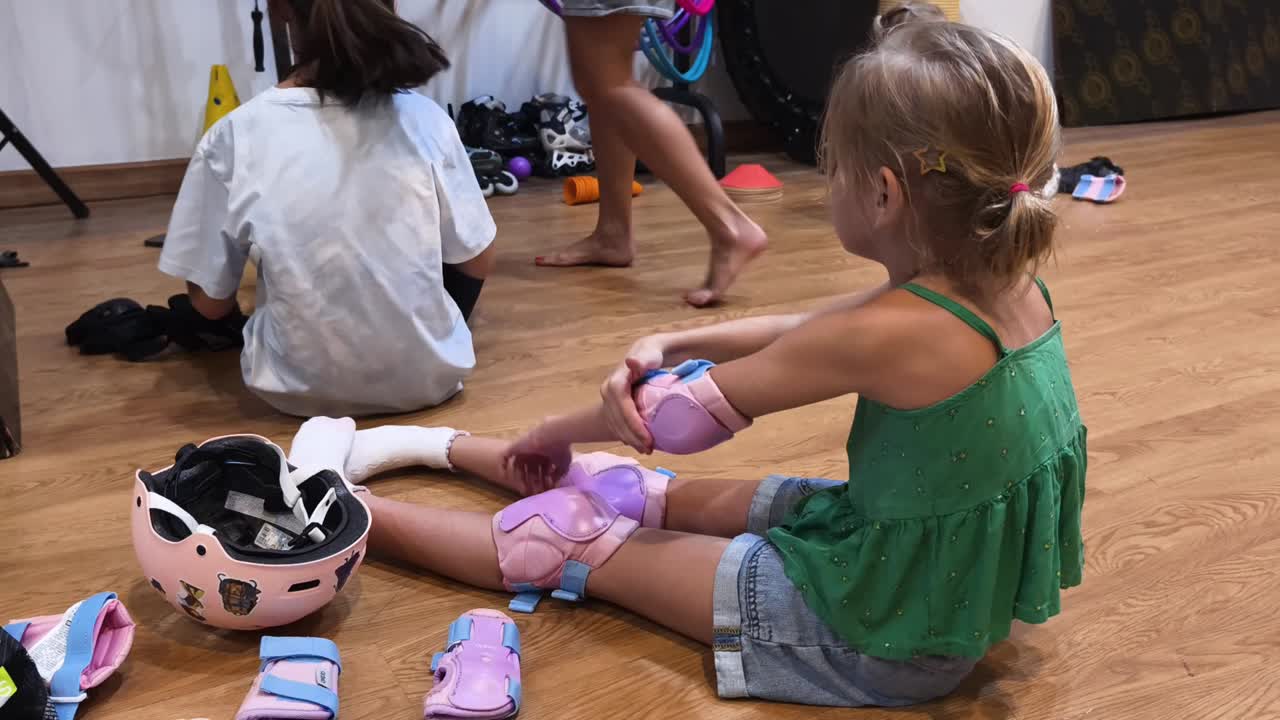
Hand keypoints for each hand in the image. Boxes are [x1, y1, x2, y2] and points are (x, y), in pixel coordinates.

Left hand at [503, 420, 572, 494]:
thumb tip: (553, 482)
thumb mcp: (564, 463)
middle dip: (532, 483)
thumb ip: (559, 473)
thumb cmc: (560, 449)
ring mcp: (523, 450)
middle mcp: (533, 454)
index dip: (541, 482)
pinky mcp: (514, 447)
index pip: (540, 472)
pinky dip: (503, 467)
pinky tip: (506, 477)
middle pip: (530, 472)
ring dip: (521, 479)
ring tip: (524, 489)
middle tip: (533, 493)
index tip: (542, 492)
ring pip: (519, 468)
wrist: (552, 436)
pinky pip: (505, 458)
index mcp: (544, 456)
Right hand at [600, 336, 664, 452]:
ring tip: (647, 450)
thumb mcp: (649, 356)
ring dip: (630, 440)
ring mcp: (608, 401)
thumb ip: (641, 360)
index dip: (634, 425)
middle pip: (618, 421)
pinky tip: (639, 444)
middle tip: (650, 449)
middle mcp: (607, 392)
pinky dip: (627, 436)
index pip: (623, 409)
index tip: (648, 439)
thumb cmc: (650, 355)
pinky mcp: (612, 407)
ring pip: (616, 426)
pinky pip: (617, 425)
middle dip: (632, 437)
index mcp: (615, 384)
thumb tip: (631, 362)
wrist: (646, 353)